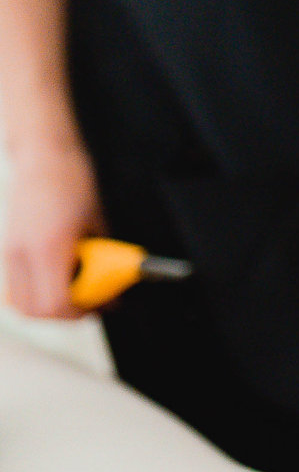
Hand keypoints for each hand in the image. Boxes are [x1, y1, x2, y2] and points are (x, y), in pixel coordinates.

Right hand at [3, 141, 101, 318]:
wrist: (43, 156)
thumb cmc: (73, 181)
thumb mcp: (97, 221)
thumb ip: (102, 256)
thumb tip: (114, 282)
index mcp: (50, 247)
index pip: (56, 303)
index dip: (79, 312)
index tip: (100, 304)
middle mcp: (23, 253)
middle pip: (35, 311)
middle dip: (65, 314)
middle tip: (90, 303)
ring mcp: (10, 251)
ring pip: (21, 302)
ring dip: (48, 306)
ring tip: (75, 290)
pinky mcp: (6, 248)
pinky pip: (16, 286)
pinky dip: (36, 292)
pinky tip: (58, 277)